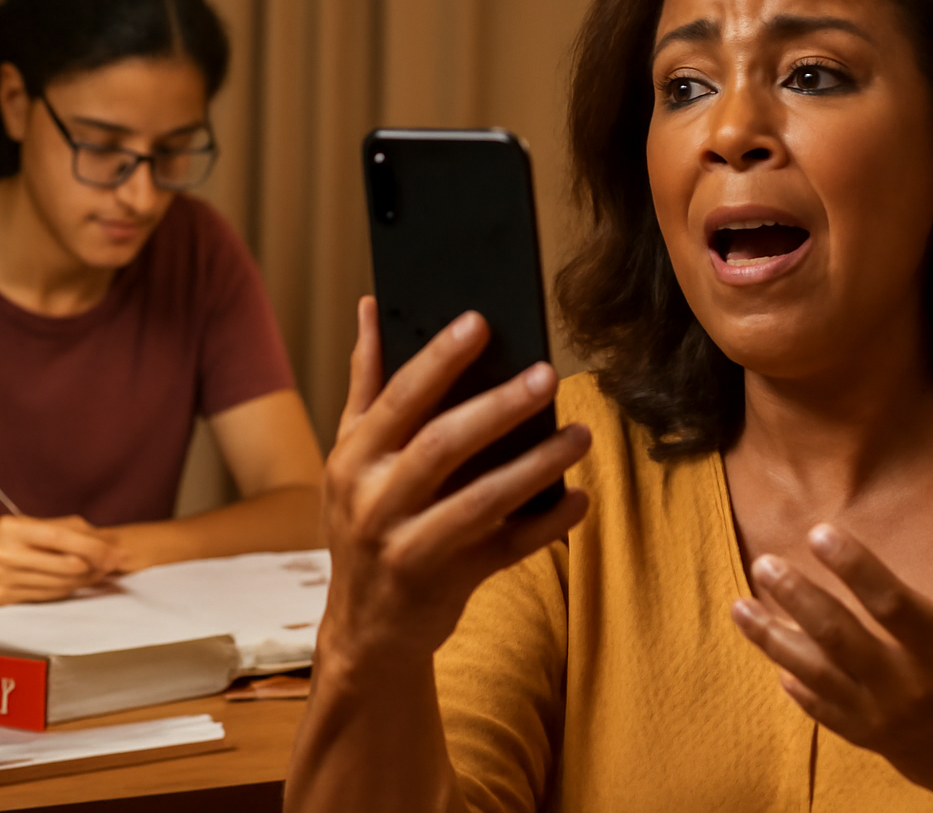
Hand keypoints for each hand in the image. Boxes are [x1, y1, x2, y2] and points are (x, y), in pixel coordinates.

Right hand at [0, 514, 124, 605]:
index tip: (117, 553)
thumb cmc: (1, 543)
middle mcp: (2, 553)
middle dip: (96, 565)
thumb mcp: (24, 526)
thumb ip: (62, 527)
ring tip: (100, 573)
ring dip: (85, 580)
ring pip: (59, 583)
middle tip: (114, 564)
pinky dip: (66, 589)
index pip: (62, 537)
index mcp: (10, 528)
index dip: (94, 546)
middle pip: (65, 564)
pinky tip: (76, 583)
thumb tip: (103, 538)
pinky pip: (46, 595)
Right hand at [319, 297, 590, 675]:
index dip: (438, 360)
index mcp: (354, 460)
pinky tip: (580, 497)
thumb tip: (372, 305)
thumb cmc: (363, 520)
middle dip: (498, 408)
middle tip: (548, 374)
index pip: (398, 400)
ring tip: (580, 434)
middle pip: (442, 447)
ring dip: (535, 465)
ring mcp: (411, 548)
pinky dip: (547, 524)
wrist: (365, 627)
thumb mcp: (352, 456)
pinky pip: (508, 550)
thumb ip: (366, 382)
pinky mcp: (449, 583)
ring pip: (481, 502)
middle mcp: (375, 503)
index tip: (481, 321)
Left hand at [731, 469, 932, 812]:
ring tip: (739, 606)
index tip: (817, 532)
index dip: (854, 567)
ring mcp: (885, 715)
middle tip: (764, 563)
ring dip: (774, 640)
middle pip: (841, 639)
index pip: (891, 603)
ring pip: (817, 675)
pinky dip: (796, 686)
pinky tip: (772, 657)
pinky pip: (822, 710)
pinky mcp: (869, 737)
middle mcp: (910, 685)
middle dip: (798, 600)